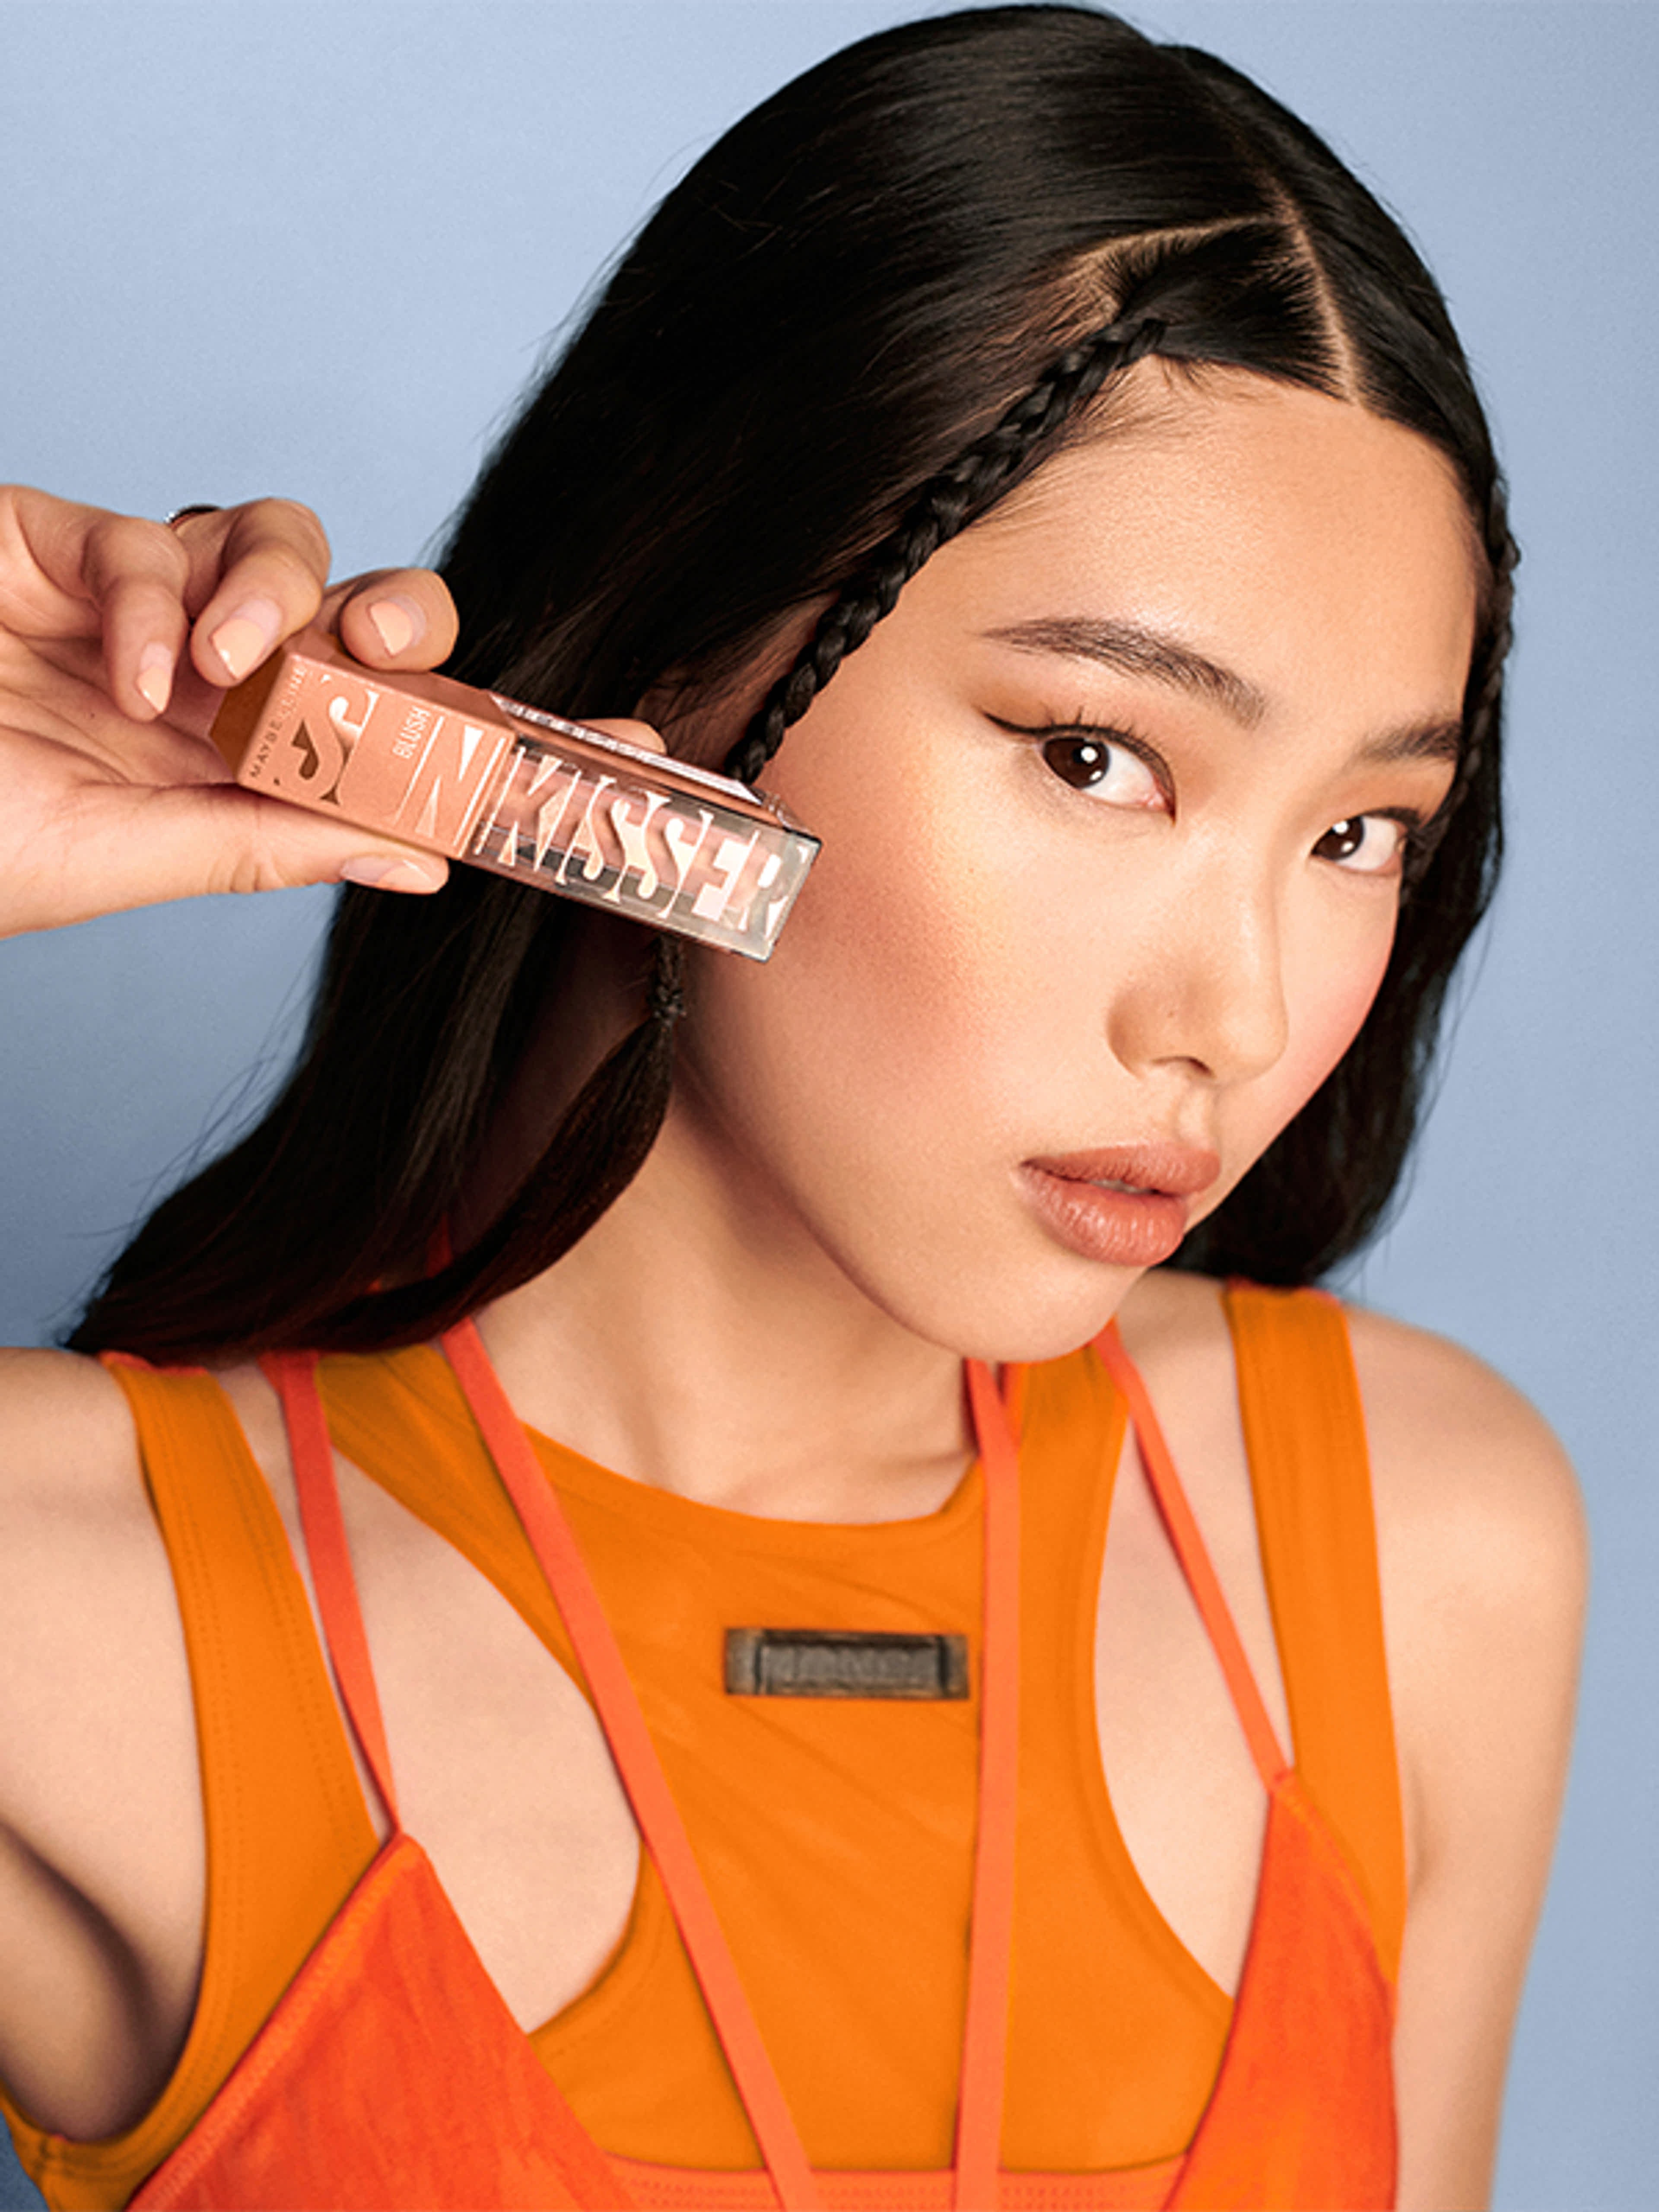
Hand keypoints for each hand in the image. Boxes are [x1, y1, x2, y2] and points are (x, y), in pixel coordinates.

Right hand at [0, 487, 462, 938]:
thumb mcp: (130, 858)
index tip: (527, 736)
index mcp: (237, 765)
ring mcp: (140, 609)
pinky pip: (146, 541)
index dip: (448, 713)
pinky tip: (132, 676)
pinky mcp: (58, 546)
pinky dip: (152, 603)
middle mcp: (208, 682)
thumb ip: (272, 844)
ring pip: (276, 544)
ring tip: (234, 667)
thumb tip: (423, 861)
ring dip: (279, 592)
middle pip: (353, 609)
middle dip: (397, 616)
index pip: (377, 719)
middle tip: (383, 652)